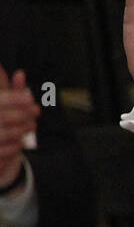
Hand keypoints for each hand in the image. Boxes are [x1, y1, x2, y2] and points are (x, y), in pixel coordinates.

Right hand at [0, 64, 38, 186]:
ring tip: (31, 125)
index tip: (30, 98)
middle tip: (37, 111)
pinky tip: (20, 142)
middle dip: (22, 114)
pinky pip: (3, 152)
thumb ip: (10, 91)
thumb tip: (21, 74)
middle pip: (2, 117)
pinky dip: (15, 147)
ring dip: (21, 129)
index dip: (13, 98)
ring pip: (3, 134)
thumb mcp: (2, 104)